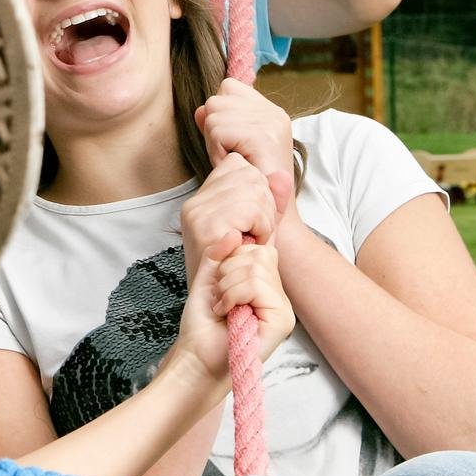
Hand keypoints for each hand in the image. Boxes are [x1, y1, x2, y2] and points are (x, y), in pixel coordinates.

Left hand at [177, 240, 294, 383]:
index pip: (259, 249)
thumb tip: (234, 232)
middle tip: (220, 297)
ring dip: (227, 287)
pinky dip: (233, 296)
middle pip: (260, 254)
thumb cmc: (202, 326)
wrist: (196, 358)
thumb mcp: (206, 280)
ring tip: (223, 307)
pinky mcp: (282, 321)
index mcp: (265, 285)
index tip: (219, 283)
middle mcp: (279, 296)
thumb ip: (218, 254)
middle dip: (228, 271)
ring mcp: (283, 309)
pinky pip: (256, 286)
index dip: (232, 259)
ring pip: (257, 268)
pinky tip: (227, 314)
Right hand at [179, 153, 277, 284]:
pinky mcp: (206, 228)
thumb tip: (282, 175)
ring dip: (263, 219)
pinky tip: (249, 245)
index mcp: (201, 199)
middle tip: (255, 234)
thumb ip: (271, 201)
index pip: (238, 165)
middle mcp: (194, 202)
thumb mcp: (259, 229)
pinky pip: (250, 211)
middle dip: (264, 203)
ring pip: (253, 191)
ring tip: (252, 241)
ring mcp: (197, 214)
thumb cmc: (240, 270)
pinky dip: (260, 229)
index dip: (256, 186)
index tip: (253, 218)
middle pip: (249, 174)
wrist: (222, 310)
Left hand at [194, 79, 296, 218]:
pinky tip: (234, 163)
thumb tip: (198, 110)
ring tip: (234, 160)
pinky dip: (217, 150)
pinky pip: (217, 131)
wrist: (274, 213)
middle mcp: (273, 112)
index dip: (219, 113)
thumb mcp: (230, 149)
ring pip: (213, 114)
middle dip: (213, 130)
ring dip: (214, 142)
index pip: (228, 87)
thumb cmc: (251, 183)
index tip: (231, 141)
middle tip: (232, 154)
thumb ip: (216, 125)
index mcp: (270, 111)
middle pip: (215, 100)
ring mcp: (270, 122)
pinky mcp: (263, 136)